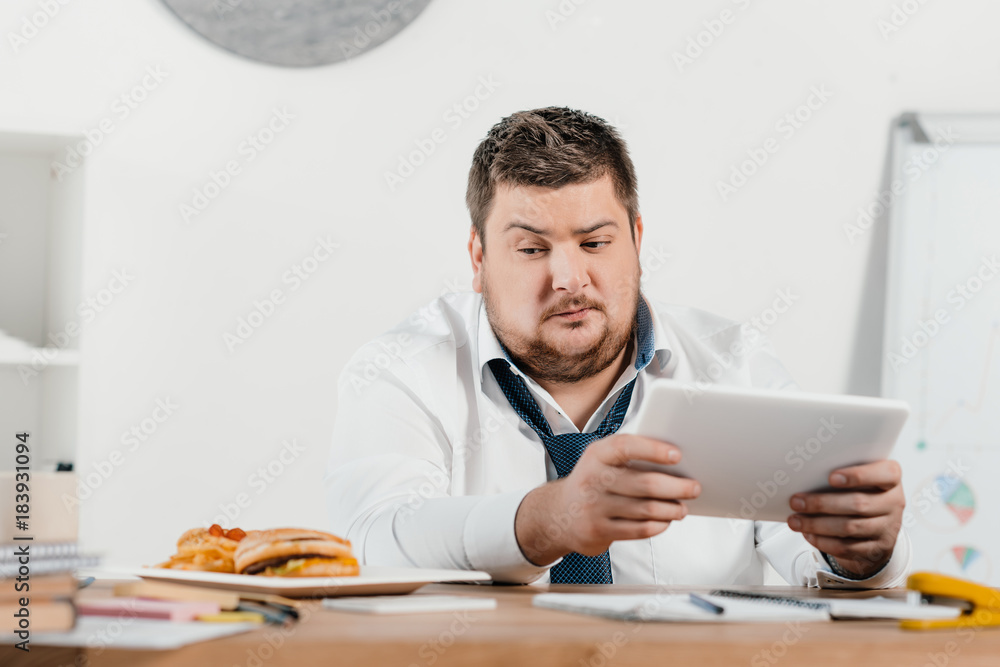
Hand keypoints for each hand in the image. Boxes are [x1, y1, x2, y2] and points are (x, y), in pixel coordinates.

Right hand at [514, 434, 700, 565]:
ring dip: (672, 509)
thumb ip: (629, 456)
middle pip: (645, 483)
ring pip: (646, 509)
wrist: (559, 513)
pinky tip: (665, 521)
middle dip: (677, 487)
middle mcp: (593, 479)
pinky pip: (639, 529)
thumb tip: (674, 461)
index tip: (676, 455)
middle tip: (693, 487)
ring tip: (682, 507)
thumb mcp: (601, 460)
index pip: (626, 447)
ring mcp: (594, 507)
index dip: (653, 450)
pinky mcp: (598, 530)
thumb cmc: (592, 481)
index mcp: (597, 455)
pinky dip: (659, 525)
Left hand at [787, 460, 904, 577]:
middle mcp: (894, 502)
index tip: (831, 477)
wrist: (877, 522)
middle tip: (796, 502)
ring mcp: (888, 527)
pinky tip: (808, 535)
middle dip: (822, 503)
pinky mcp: (878, 549)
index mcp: (891, 478)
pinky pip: (848, 547)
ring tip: (795, 521)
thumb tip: (803, 476)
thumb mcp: (858, 477)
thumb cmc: (860, 489)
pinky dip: (824, 542)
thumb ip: (840, 473)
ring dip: (817, 525)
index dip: (858, 476)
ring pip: (850, 528)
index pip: (884, 474)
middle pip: (858, 504)